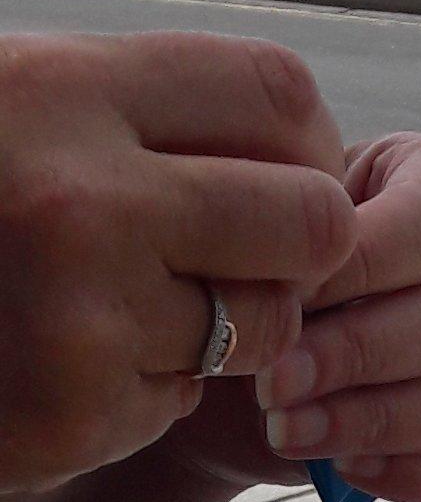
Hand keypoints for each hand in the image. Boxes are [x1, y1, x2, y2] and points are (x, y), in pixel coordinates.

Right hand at [0, 31, 355, 496]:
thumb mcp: (16, 113)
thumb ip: (135, 115)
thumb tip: (307, 144)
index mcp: (61, 89)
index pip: (277, 92)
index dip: (305, 141)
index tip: (283, 174)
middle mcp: (79, 195)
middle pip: (310, 219)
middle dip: (296, 252)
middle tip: (244, 263)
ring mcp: (79, 312)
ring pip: (256, 326)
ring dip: (214, 331)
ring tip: (115, 311)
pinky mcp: (76, 411)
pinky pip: (179, 400)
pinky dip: (139, 394)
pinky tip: (59, 365)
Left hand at [253, 130, 420, 501]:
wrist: (231, 344)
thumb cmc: (254, 260)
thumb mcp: (264, 221)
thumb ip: (286, 229)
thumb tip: (288, 283)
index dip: (364, 264)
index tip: (281, 295)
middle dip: (360, 354)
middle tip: (273, 381)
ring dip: (375, 421)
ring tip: (288, 429)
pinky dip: (419, 477)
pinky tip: (347, 469)